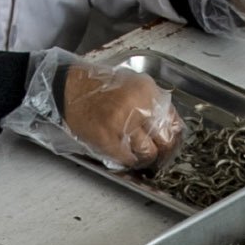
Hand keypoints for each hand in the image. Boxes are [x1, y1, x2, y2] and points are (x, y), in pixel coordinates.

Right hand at [60, 61, 183, 168]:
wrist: (70, 88)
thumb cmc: (100, 86)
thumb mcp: (134, 84)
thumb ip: (153, 102)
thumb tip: (170, 125)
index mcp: (147, 91)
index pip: (174, 121)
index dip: (173, 135)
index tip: (170, 140)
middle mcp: (138, 107)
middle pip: (165, 140)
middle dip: (163, 149)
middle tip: (159, 152)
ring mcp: (122, 124)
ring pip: (148, 152)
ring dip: (145, 156)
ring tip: (140, 153)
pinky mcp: (107, 139)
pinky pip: (127, 158)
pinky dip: (128, 159)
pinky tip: (125, 153)